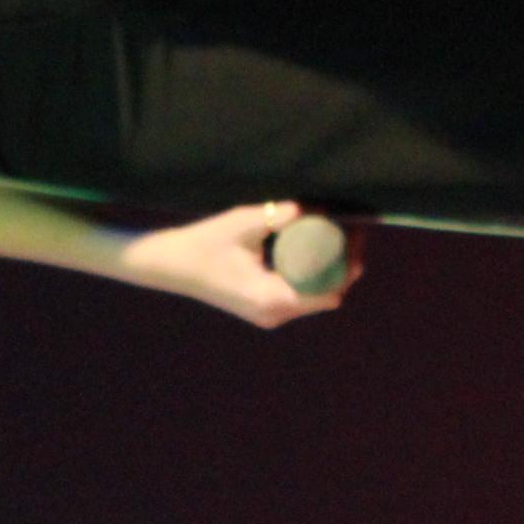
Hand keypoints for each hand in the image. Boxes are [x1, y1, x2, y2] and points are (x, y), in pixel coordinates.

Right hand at [119, 200, 361, 328]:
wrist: (170, 265)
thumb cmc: (203, 243)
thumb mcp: (243, 223)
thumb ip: (280, 215)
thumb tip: (313, 207)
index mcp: (274, 298)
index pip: (329, 289)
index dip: (348, 265)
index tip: (353, 234)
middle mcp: (275, 314)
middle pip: (326, 295)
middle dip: (341, 265)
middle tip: (346, 231)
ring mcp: (268, 315)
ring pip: (313, 297)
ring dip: (324, 270)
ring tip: (330, 237)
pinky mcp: (262, 309)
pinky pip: (297, 295)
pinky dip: (307, 275)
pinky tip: (306, 250)